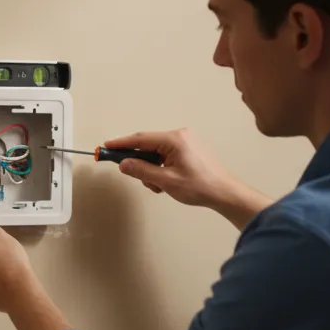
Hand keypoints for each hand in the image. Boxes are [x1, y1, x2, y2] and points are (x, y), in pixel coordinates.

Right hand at [105, 128, 271, 229]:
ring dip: (151, 170)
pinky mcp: (188, 150)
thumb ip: (142, 171)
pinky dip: (160, 168)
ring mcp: (185, 142)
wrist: (224, 193)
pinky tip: (166, 182)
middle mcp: (179, 136)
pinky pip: (165, 156)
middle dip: (140, 164)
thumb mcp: (165, 181)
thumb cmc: (199, 186)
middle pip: (147, 146)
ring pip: (155, 153)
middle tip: (141, 179)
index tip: (105, 146)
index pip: (140, 139)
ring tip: (160, 186)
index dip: (121, 143)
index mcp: (174, 139)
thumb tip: (123, 164)